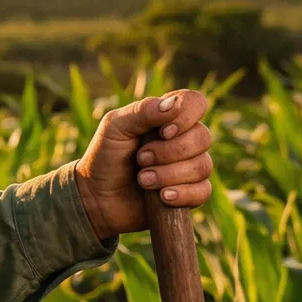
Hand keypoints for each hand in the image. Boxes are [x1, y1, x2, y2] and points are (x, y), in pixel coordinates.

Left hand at [73, 90, 215, 240]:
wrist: (98, 198)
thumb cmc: (105, 157)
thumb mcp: (115, 128)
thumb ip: (143, 111)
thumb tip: (175, 103)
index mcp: (167, 116)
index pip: (196, 103)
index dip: (187, 116)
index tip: (164, 132)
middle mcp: (183, 139)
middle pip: (202, 138)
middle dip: (169, 152)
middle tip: (141, 159)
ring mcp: (189, 167)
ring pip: (202, 166)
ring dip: (169, 175)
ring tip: (142, 180)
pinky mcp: (190, 194)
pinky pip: (203, 191)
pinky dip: (183, 194)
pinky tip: (163, 196)